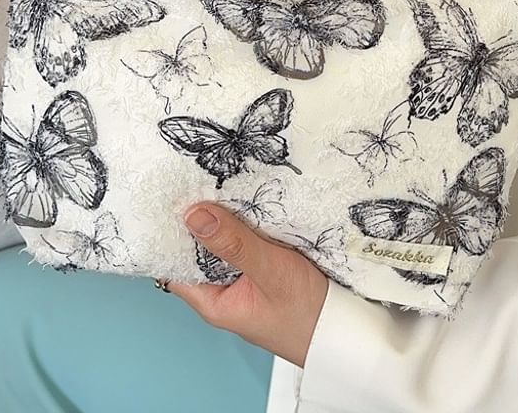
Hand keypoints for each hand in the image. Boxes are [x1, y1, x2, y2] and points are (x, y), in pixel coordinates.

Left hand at [167, 202, 328, 367]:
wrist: (346, 331)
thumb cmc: (308, 313)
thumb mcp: (269, 271)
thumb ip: (234, 244)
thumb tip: (195, 216)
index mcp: (213, 301)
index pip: (175, 264)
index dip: (171, 234)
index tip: (174, 201)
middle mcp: (224, 292)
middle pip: (200, 250)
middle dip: (203, 221)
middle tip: (204, 186)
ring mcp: (244, 281)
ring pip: (225, 245)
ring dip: (228, 222)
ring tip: (226, 190)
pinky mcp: (263, 272)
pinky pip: (247, 245)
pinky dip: (249, 227)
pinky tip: (254, 208)